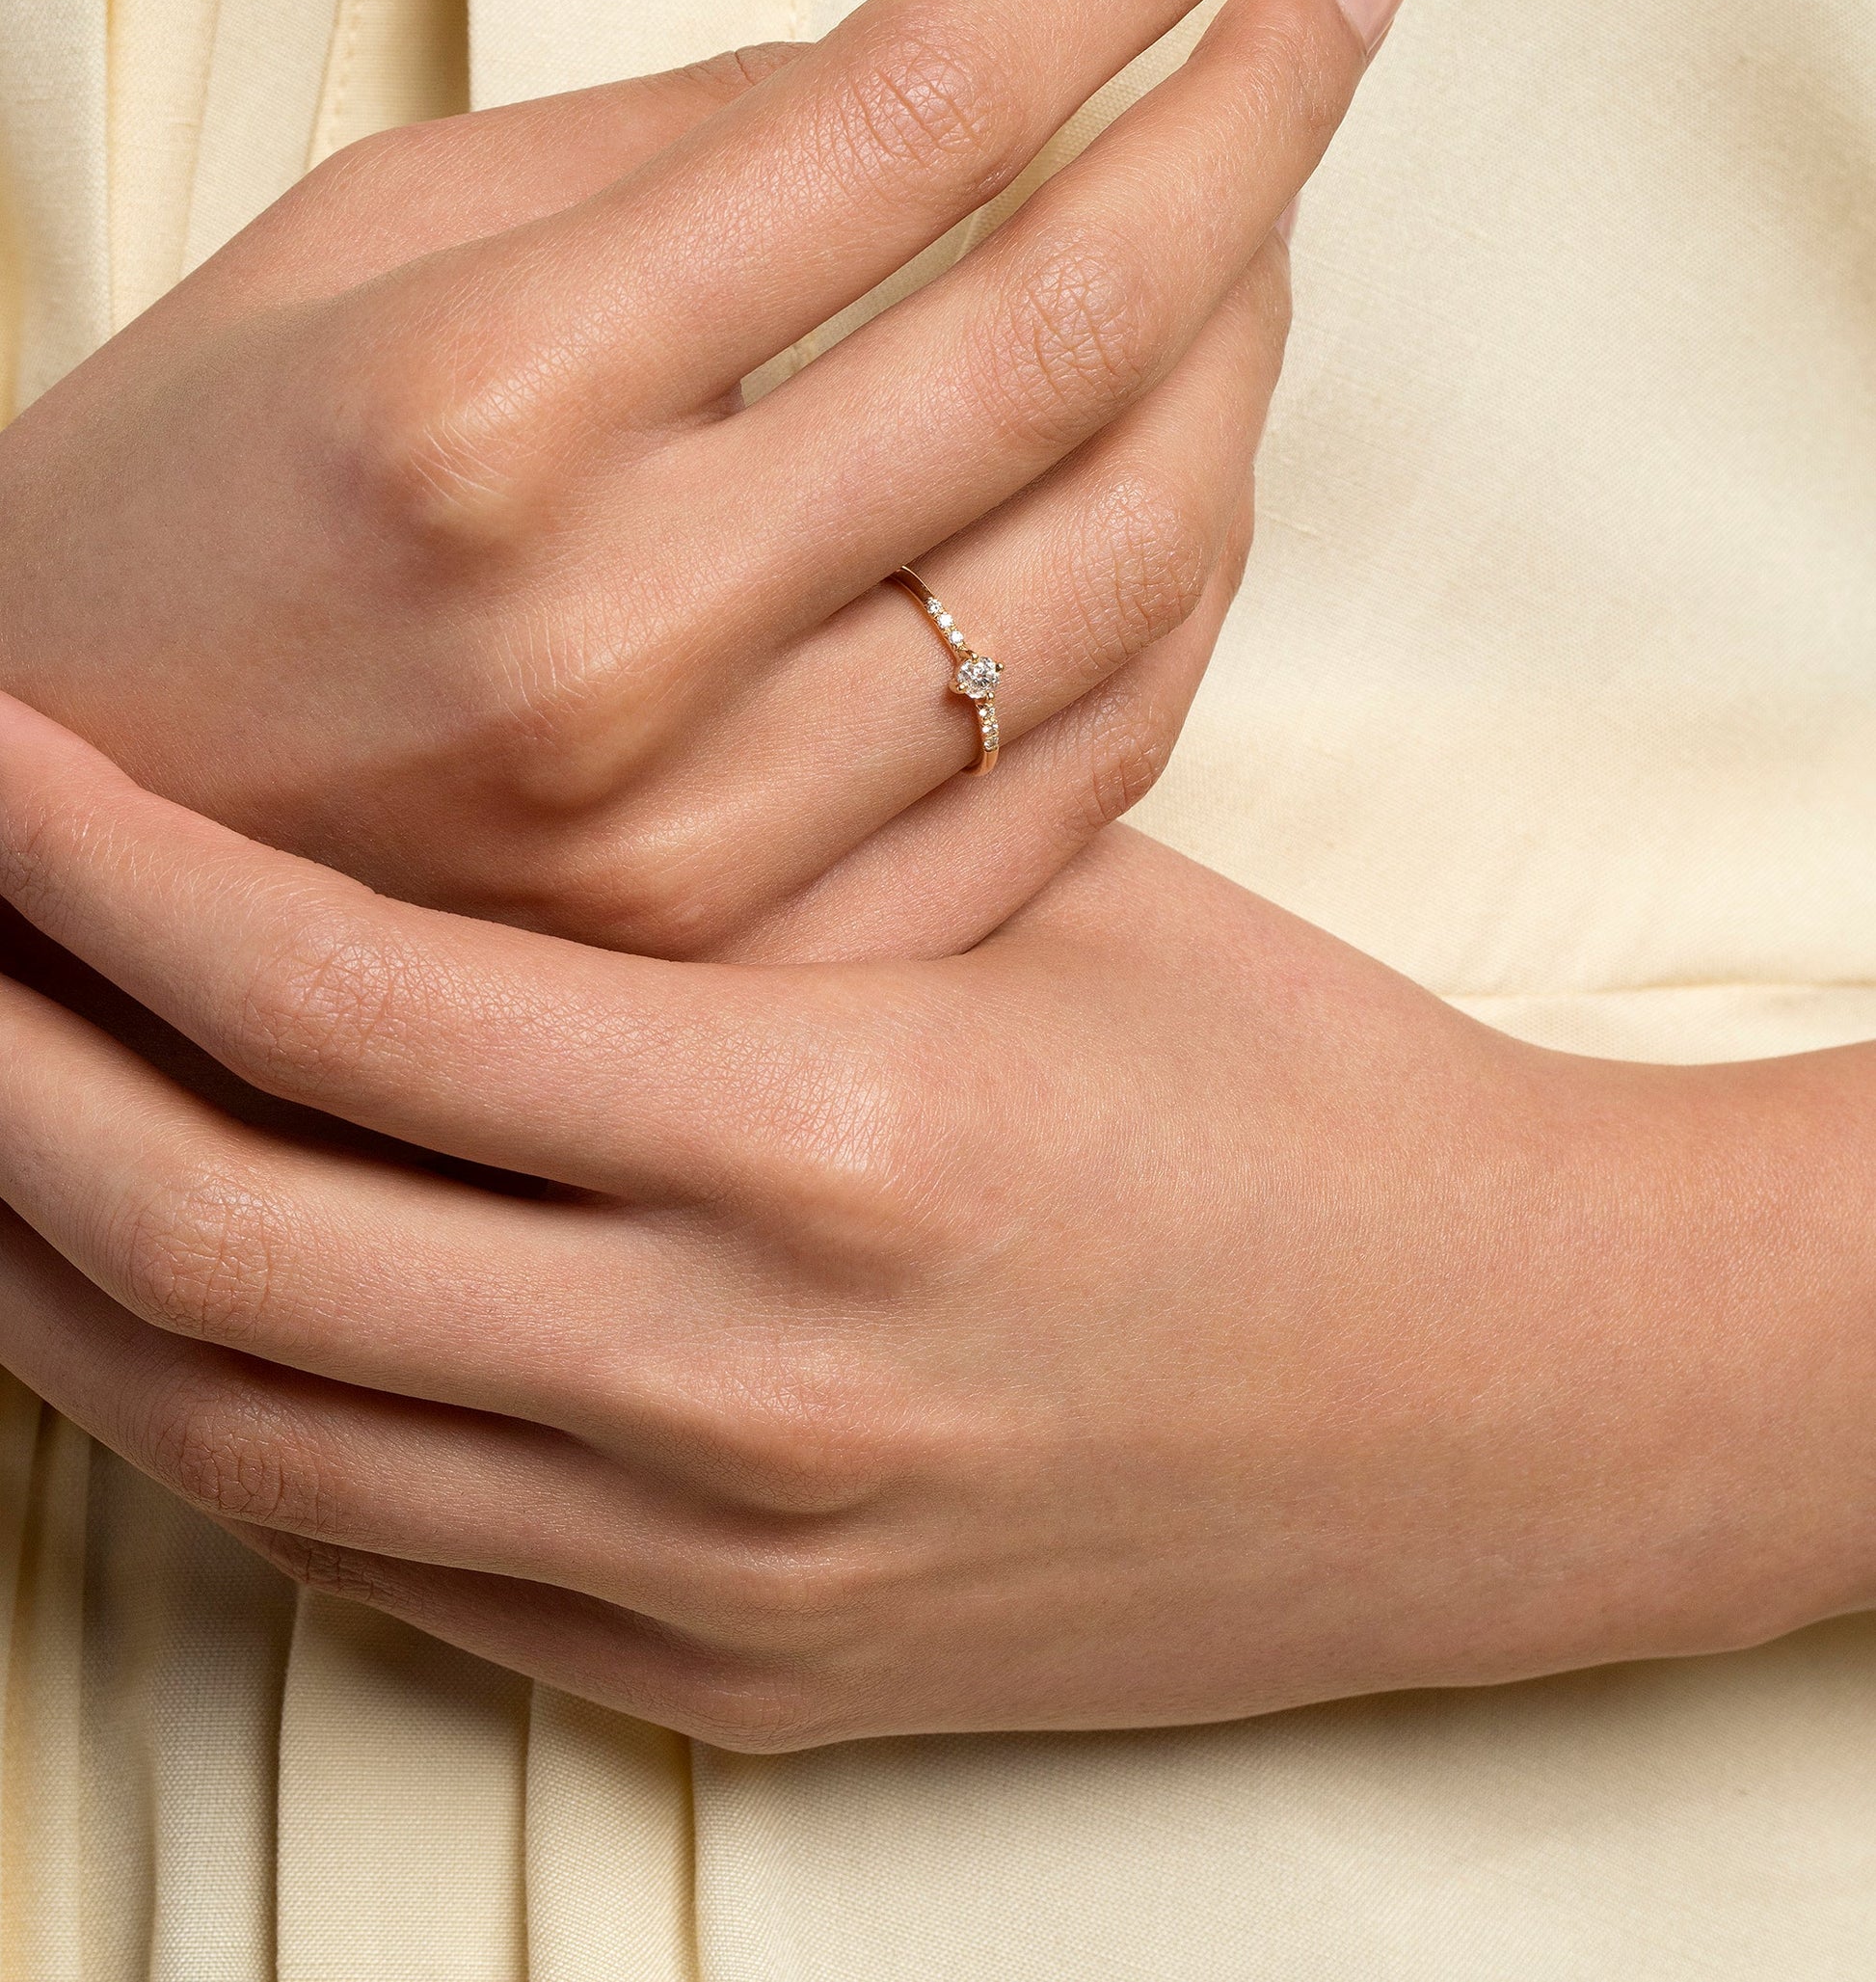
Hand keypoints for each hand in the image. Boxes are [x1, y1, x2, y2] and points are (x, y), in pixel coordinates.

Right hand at [0, 0, 1405, 960]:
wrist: (53, 863)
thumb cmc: (176, 515)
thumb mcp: (351, 250)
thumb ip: (668, 152)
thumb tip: (959, 76)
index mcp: (480, 405)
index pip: (907, 119)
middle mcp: (612, 637)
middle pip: (1064, 333)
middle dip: (1255, 124)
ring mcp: (707, 841)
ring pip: (1122, 564)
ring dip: (1245, 354)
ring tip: (1264, 222)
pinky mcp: (770, 967)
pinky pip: (1083, 766)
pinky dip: (1183, 588)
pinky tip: (1201, 458)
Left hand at [3, 695, 1870, 1750]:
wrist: (1502, 1392)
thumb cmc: (1295, 1101)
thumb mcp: (1028, 925)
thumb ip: (735, 901)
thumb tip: (442, 829)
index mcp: (830, 1133)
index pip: (342, 1004)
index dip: (112, 875)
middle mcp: (745, 1380)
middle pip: (225, 1242)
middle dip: (4, 1071)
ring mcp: (730, 1569)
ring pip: (259, 1437)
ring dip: (63, 1278)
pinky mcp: (749, 1684)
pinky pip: (392, 1574)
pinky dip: (234, 1443)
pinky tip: (167, 1333)